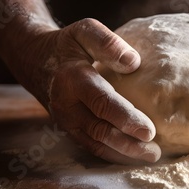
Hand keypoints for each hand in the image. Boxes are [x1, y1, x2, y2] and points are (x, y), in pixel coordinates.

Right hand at [13, 18, 160, 164]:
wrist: (33, 59)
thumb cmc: (66, 44)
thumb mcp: (83, 31)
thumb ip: (107, 43)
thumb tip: (134, 62)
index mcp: (72, 79)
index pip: (102, 103)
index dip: (126, 118)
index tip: (150, 131)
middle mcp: (66, 105)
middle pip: (99, 130)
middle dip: (128, 144)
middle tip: (155, 152)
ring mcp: (65, 120)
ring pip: (95, 143)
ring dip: (122, 153)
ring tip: (151, 157)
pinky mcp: (68, 128)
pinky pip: (90, 145)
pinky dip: (111, 154)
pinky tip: (132, 155)